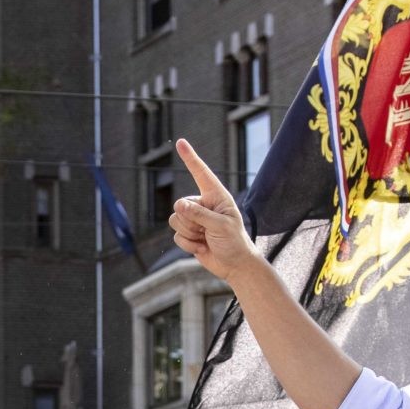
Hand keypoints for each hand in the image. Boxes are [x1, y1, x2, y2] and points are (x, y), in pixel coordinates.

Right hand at [168, 138, 264, 283]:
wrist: (235, 265)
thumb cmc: (234, 242)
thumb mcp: (220, 226)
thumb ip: (199, 214)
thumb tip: (177, 205)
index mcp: (216, 196)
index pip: (201, 173)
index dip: (190, 158)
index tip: (181, 143)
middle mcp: (203, 205)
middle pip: (180, 205)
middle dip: (190, 222)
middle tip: (207, 232)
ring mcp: (195, 219)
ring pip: (175, 221)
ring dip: (189, 234)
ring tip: (205, 240)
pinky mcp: (188, 234)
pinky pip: (176, 236)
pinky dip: (187, 245)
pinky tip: (201, 248)